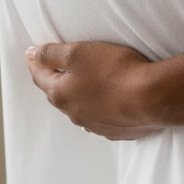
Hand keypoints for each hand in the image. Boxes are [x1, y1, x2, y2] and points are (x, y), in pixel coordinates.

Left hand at [26, 40, 166, 140]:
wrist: (152, 98)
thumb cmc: (114, 71)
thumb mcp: (78, 52)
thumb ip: (51, 53)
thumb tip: (31, 54)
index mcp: (61, 94)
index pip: (40, 76)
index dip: (36, 62)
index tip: (32, 53)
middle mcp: (74, 114)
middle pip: (59, 93)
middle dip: (56, 80)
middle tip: (56, 67)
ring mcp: (96, 125)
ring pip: (81, 107)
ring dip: (80, 96)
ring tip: (86, 83)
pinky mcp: (117, 130)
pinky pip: (102, 117)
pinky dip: (101, 107)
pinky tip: (110, 99)